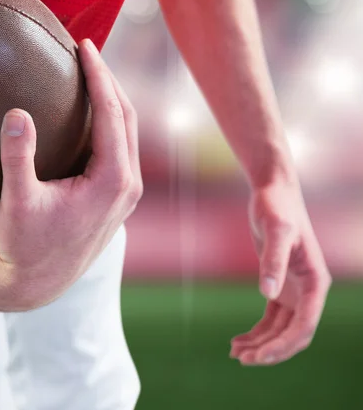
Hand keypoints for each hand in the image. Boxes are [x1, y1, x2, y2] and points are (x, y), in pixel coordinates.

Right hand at [0, 39, 142, 310]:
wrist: (39, 283)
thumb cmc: (25, 246)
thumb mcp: (16, 203)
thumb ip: (17, 158)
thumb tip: (17, 113)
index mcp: (112, 180)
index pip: (112, 113)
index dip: (99, 76)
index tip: (84, 47)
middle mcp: (128, 184)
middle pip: (127, 115)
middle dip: (109, 80)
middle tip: (87, 50)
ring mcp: (127, 191)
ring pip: (128, 130)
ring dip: (112, 98)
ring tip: (91, 72)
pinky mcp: (119, 195)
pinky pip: (121, 145)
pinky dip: (110, 120)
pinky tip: (90, 110)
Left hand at [230, 182, 330, 365]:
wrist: (272, 191)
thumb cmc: (277, 206)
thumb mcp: (275, 230)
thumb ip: (273, 260)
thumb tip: (267, 295)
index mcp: (316, 282)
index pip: (304, 326)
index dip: (283, 345)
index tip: (258, 356)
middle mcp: (309, 290)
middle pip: (293, 334)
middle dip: (271, 351)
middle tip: (242, 359)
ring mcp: (294, 289)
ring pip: (281, 329)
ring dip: (261, 344)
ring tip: (235, 353)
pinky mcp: (279, 284)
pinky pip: (271, 318)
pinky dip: (257, 331)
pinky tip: (238, 339)